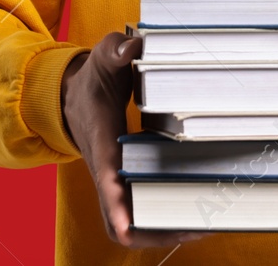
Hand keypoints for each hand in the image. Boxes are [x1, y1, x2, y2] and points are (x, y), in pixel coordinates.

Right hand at [60, 31, 209, 248]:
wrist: (73, 99)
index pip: (106, 175)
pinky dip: (163, 221)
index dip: (116, 203)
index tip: (127, 226)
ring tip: (205, 226)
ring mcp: (113, 182)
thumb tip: (131, 46)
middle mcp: (104, 169)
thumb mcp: (102, 58)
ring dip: (162, 231)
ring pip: (130, 225)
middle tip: (195, 226)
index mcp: (101, 139)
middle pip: (118, 219)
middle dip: (152, 230)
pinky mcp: (125, 184)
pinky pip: (140, 213)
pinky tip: (196, 214)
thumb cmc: (94, 80)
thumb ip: (114, 50)